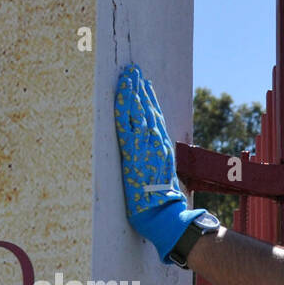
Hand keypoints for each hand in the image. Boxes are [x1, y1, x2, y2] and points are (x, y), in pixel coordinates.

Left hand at [114, 64, 205, 264]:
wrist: (162, 213)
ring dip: (131, 93)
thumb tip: (154, 158)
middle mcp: (156, 143)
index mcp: (163, 148)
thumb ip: (157, 163)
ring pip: (138, 113)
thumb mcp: (161, 177)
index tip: (144, 85)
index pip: (155, 118)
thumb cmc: (161, 202)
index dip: (149, 100)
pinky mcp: (132, 153)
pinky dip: (124, 108)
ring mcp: (145, 147)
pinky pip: (126, 126)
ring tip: (127, 76)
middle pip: (147, 110)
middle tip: (133, 71)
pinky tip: (120, 95)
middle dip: (139, 89)